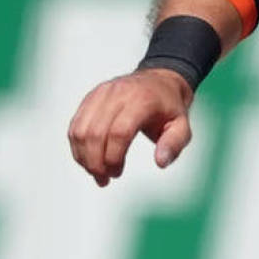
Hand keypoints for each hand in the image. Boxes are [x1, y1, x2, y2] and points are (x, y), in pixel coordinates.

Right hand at [68, 68, 194, 186]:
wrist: (160, 80)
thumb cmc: (169, 107)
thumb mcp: (181, 125)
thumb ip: (174, 144)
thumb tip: (160, 162)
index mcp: (142, 100)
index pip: (119, 132)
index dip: (113, 157)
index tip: (117, 173)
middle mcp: (118, 94)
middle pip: (95, 133)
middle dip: (96, 163)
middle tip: (104, 179)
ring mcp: (102, 94)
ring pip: (80, 130)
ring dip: (83, 157)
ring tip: (96, 172)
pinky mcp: (91, 97)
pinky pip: (76, 125)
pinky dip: (78, 146)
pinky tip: (88, 159)